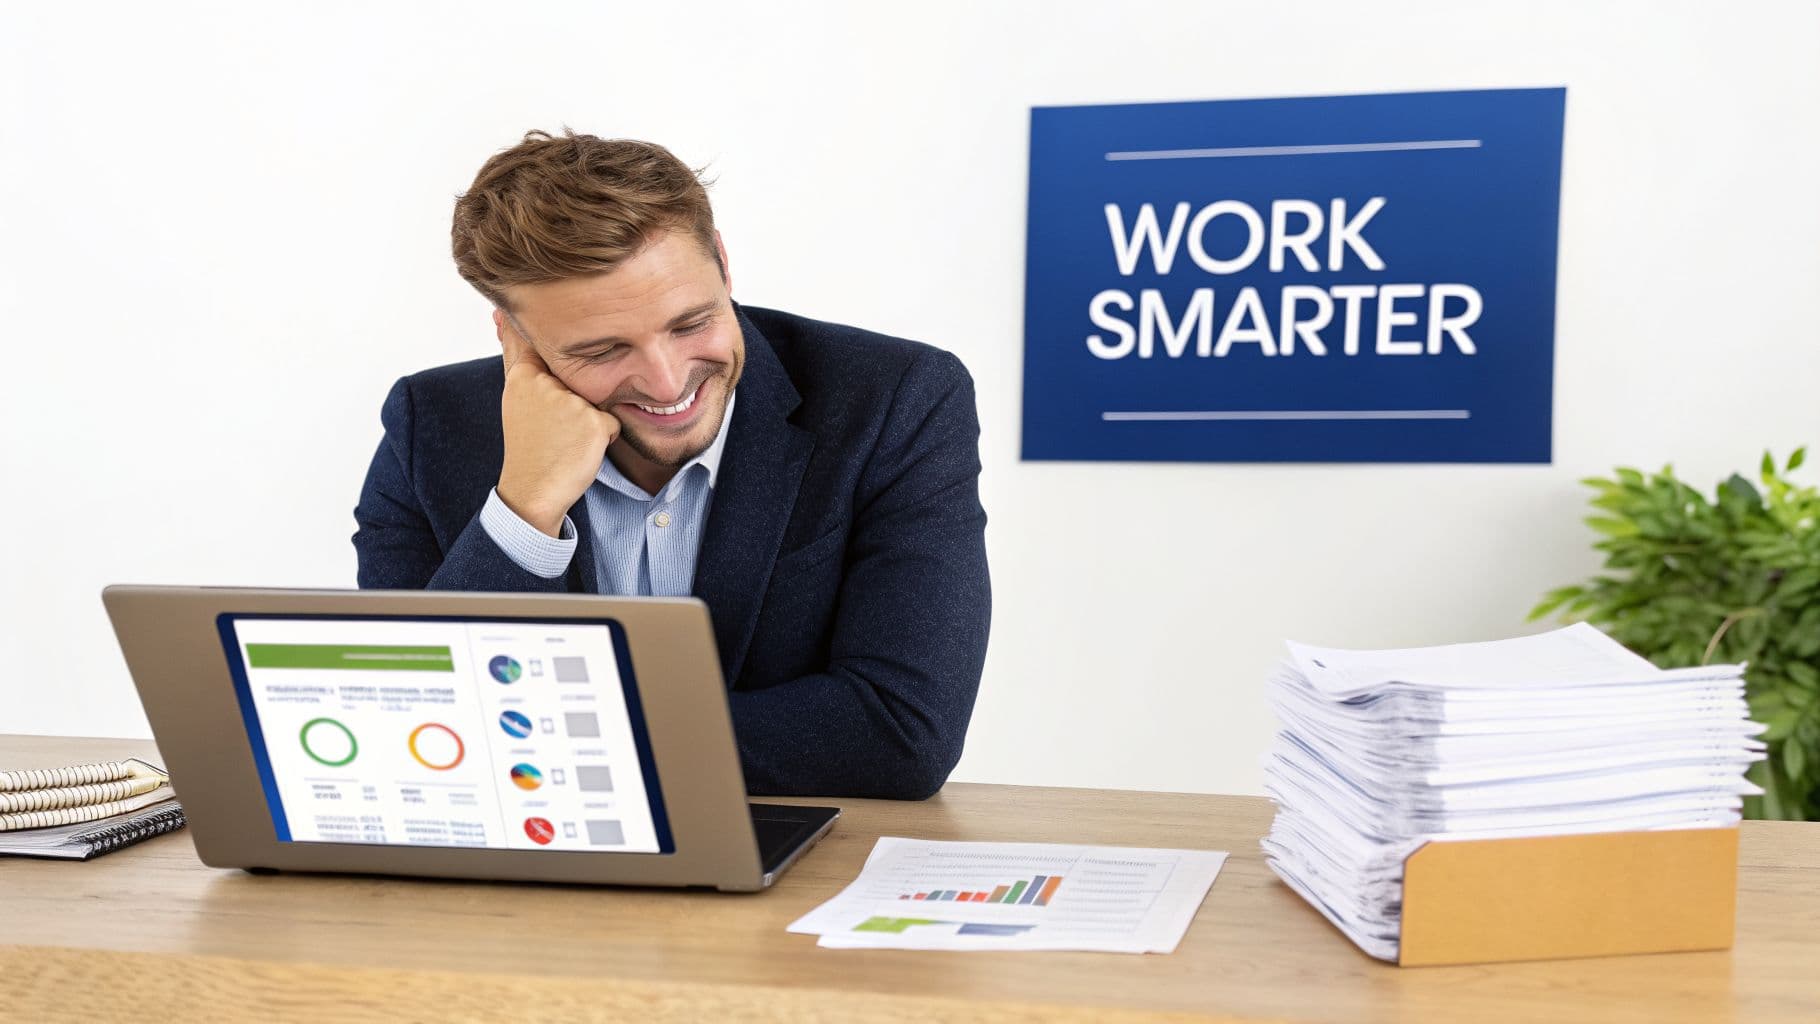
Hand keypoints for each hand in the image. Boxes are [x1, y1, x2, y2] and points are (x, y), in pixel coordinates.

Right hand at [495, 317, 620, 536]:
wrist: (533, 489)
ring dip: (588, 419)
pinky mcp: (593, 422)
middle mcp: (545, 385)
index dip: (532, 324)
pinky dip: (603, 437)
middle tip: (552, 429)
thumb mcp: (516, 398)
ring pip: (596, 399)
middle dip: (573, 399)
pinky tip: (580, 449)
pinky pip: (611, 422)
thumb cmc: (529, 444)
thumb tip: (501, 318)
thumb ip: (518, 358)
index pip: (532, 340)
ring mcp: (569, 402)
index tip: (520, 299)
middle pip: (577, 377)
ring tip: (564, 439)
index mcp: (523, 378)